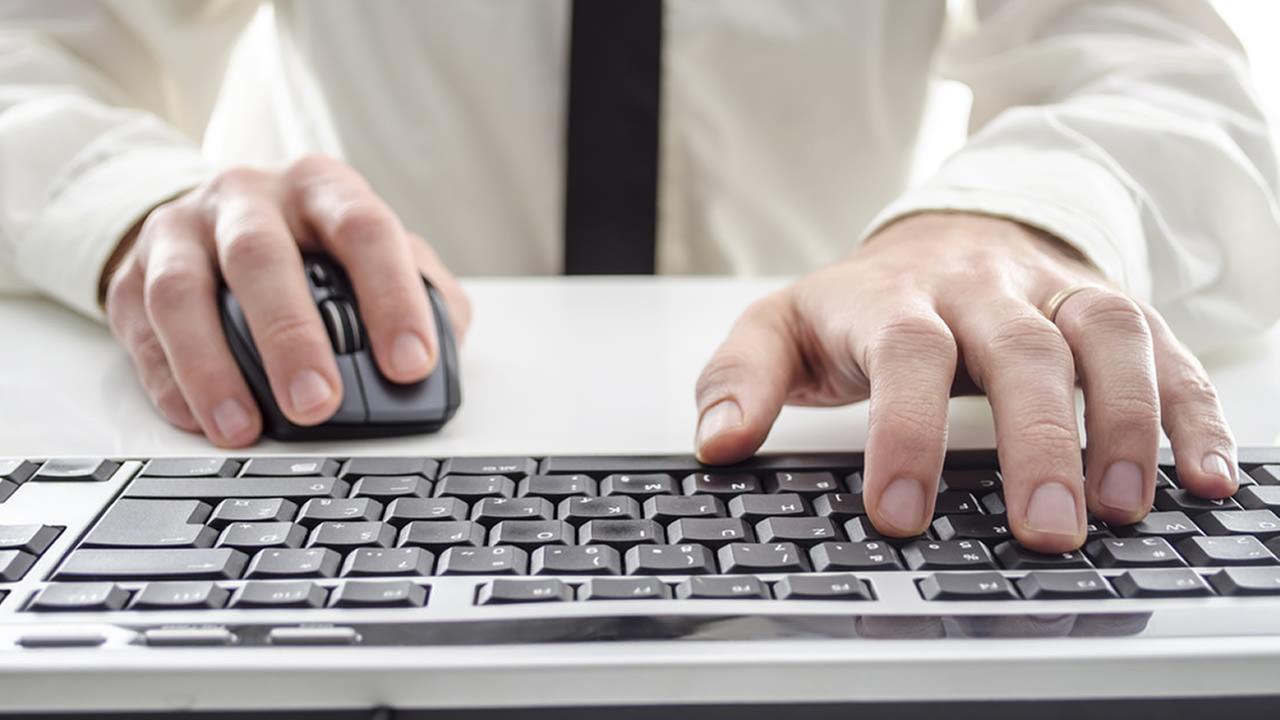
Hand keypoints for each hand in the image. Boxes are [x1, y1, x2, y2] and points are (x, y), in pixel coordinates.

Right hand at [103, 155, 470, 446]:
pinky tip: (202, 420)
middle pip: (262, 258)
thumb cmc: (312, 247)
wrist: (213, 220)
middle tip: (318, 402)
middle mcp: (248, 198)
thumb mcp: (372, 252)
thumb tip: (443, 355)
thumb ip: (420, 293)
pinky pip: (142, 330)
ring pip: (184, 293)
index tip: (411, 363)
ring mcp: (181, 231)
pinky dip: (169, 383)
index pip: (364, 230)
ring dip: (214, 367)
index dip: (392, 297)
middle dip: (291, 336)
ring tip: (245, 428)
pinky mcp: (131, 274)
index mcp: (322, 187)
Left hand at [694, 212, 1236, 551]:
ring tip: (1125, 509)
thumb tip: (716, 443)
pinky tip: (1206, 476)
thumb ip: (739, 376)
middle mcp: (981, 290)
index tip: (899, 515)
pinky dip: (1193, 410)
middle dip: (1035, 441)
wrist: (944, 233)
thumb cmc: (862, 301)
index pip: (905, 354)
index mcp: (894, 298)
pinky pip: (1165, 348)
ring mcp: (1052, 293)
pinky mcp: (1108, 307)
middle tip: (1045, 533)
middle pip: (1018, 349)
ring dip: (1125, 421)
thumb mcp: (783, 326)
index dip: (904, 431)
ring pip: (1105, 335)